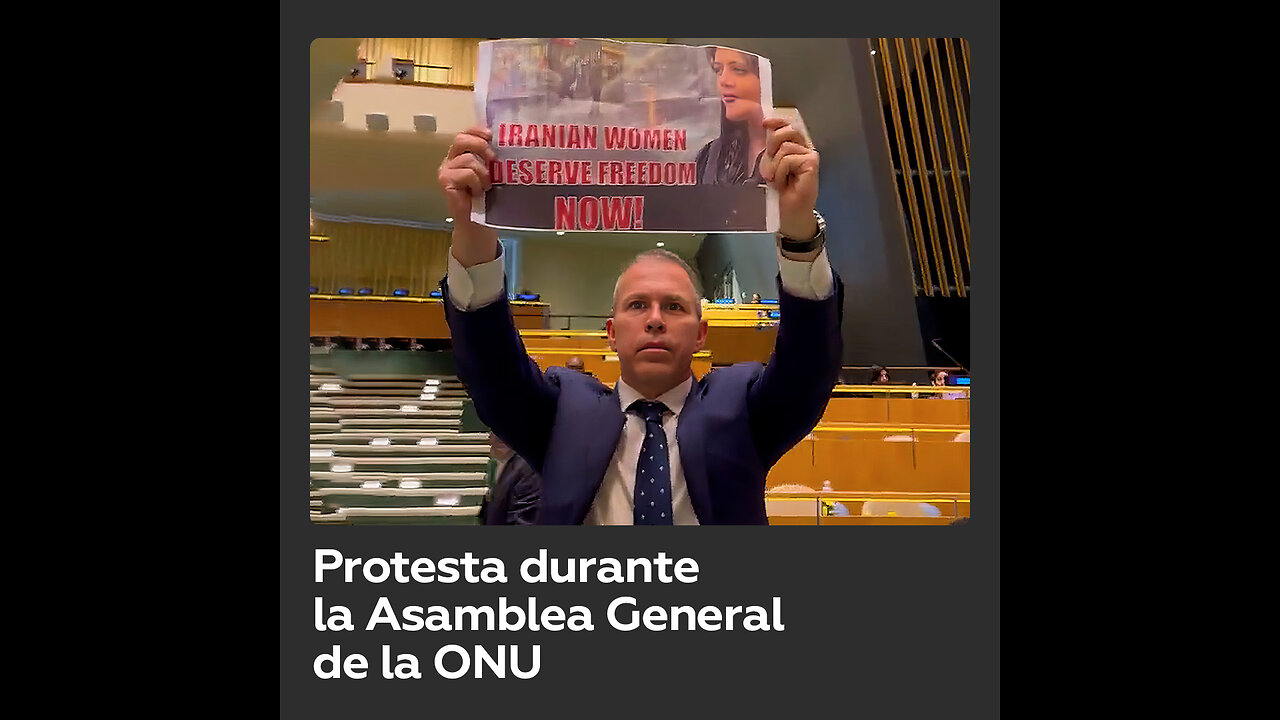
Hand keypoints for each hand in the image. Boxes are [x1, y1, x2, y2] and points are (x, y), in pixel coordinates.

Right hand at [438, 126, 498, 266]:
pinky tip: (477, 193)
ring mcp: (445, 170)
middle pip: (461, 139)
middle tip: (493, 158)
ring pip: (469, 159)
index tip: (491, 135)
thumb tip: (505, 142)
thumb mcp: (491, 173)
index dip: (477, 130)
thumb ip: (490, 157)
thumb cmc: (486, 198)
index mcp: (461, 154)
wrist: (477, 222)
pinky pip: (467, 173)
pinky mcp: (445, 181)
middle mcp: (450, 159)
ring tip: (485, 186)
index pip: (466, 133)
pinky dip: (477, 183)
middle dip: (480, 145)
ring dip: (483, 173)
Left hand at [759, 117, 819, 238]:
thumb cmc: (779, 193)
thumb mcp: (770, 166)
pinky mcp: (812, 163)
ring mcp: (810, 155)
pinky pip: (788, 159)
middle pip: (787, 131)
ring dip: (775, 166)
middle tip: (769, 165)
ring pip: (785, 147)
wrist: (789, 214)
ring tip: (777, 180)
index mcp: (794, 147)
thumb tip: (766, 128)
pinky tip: (784, 184)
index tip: (764, 123)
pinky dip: (781, 172)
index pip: (787, 127)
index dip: (777, 121)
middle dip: (773, 144)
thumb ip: (771, 149)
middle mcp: (804, 148)